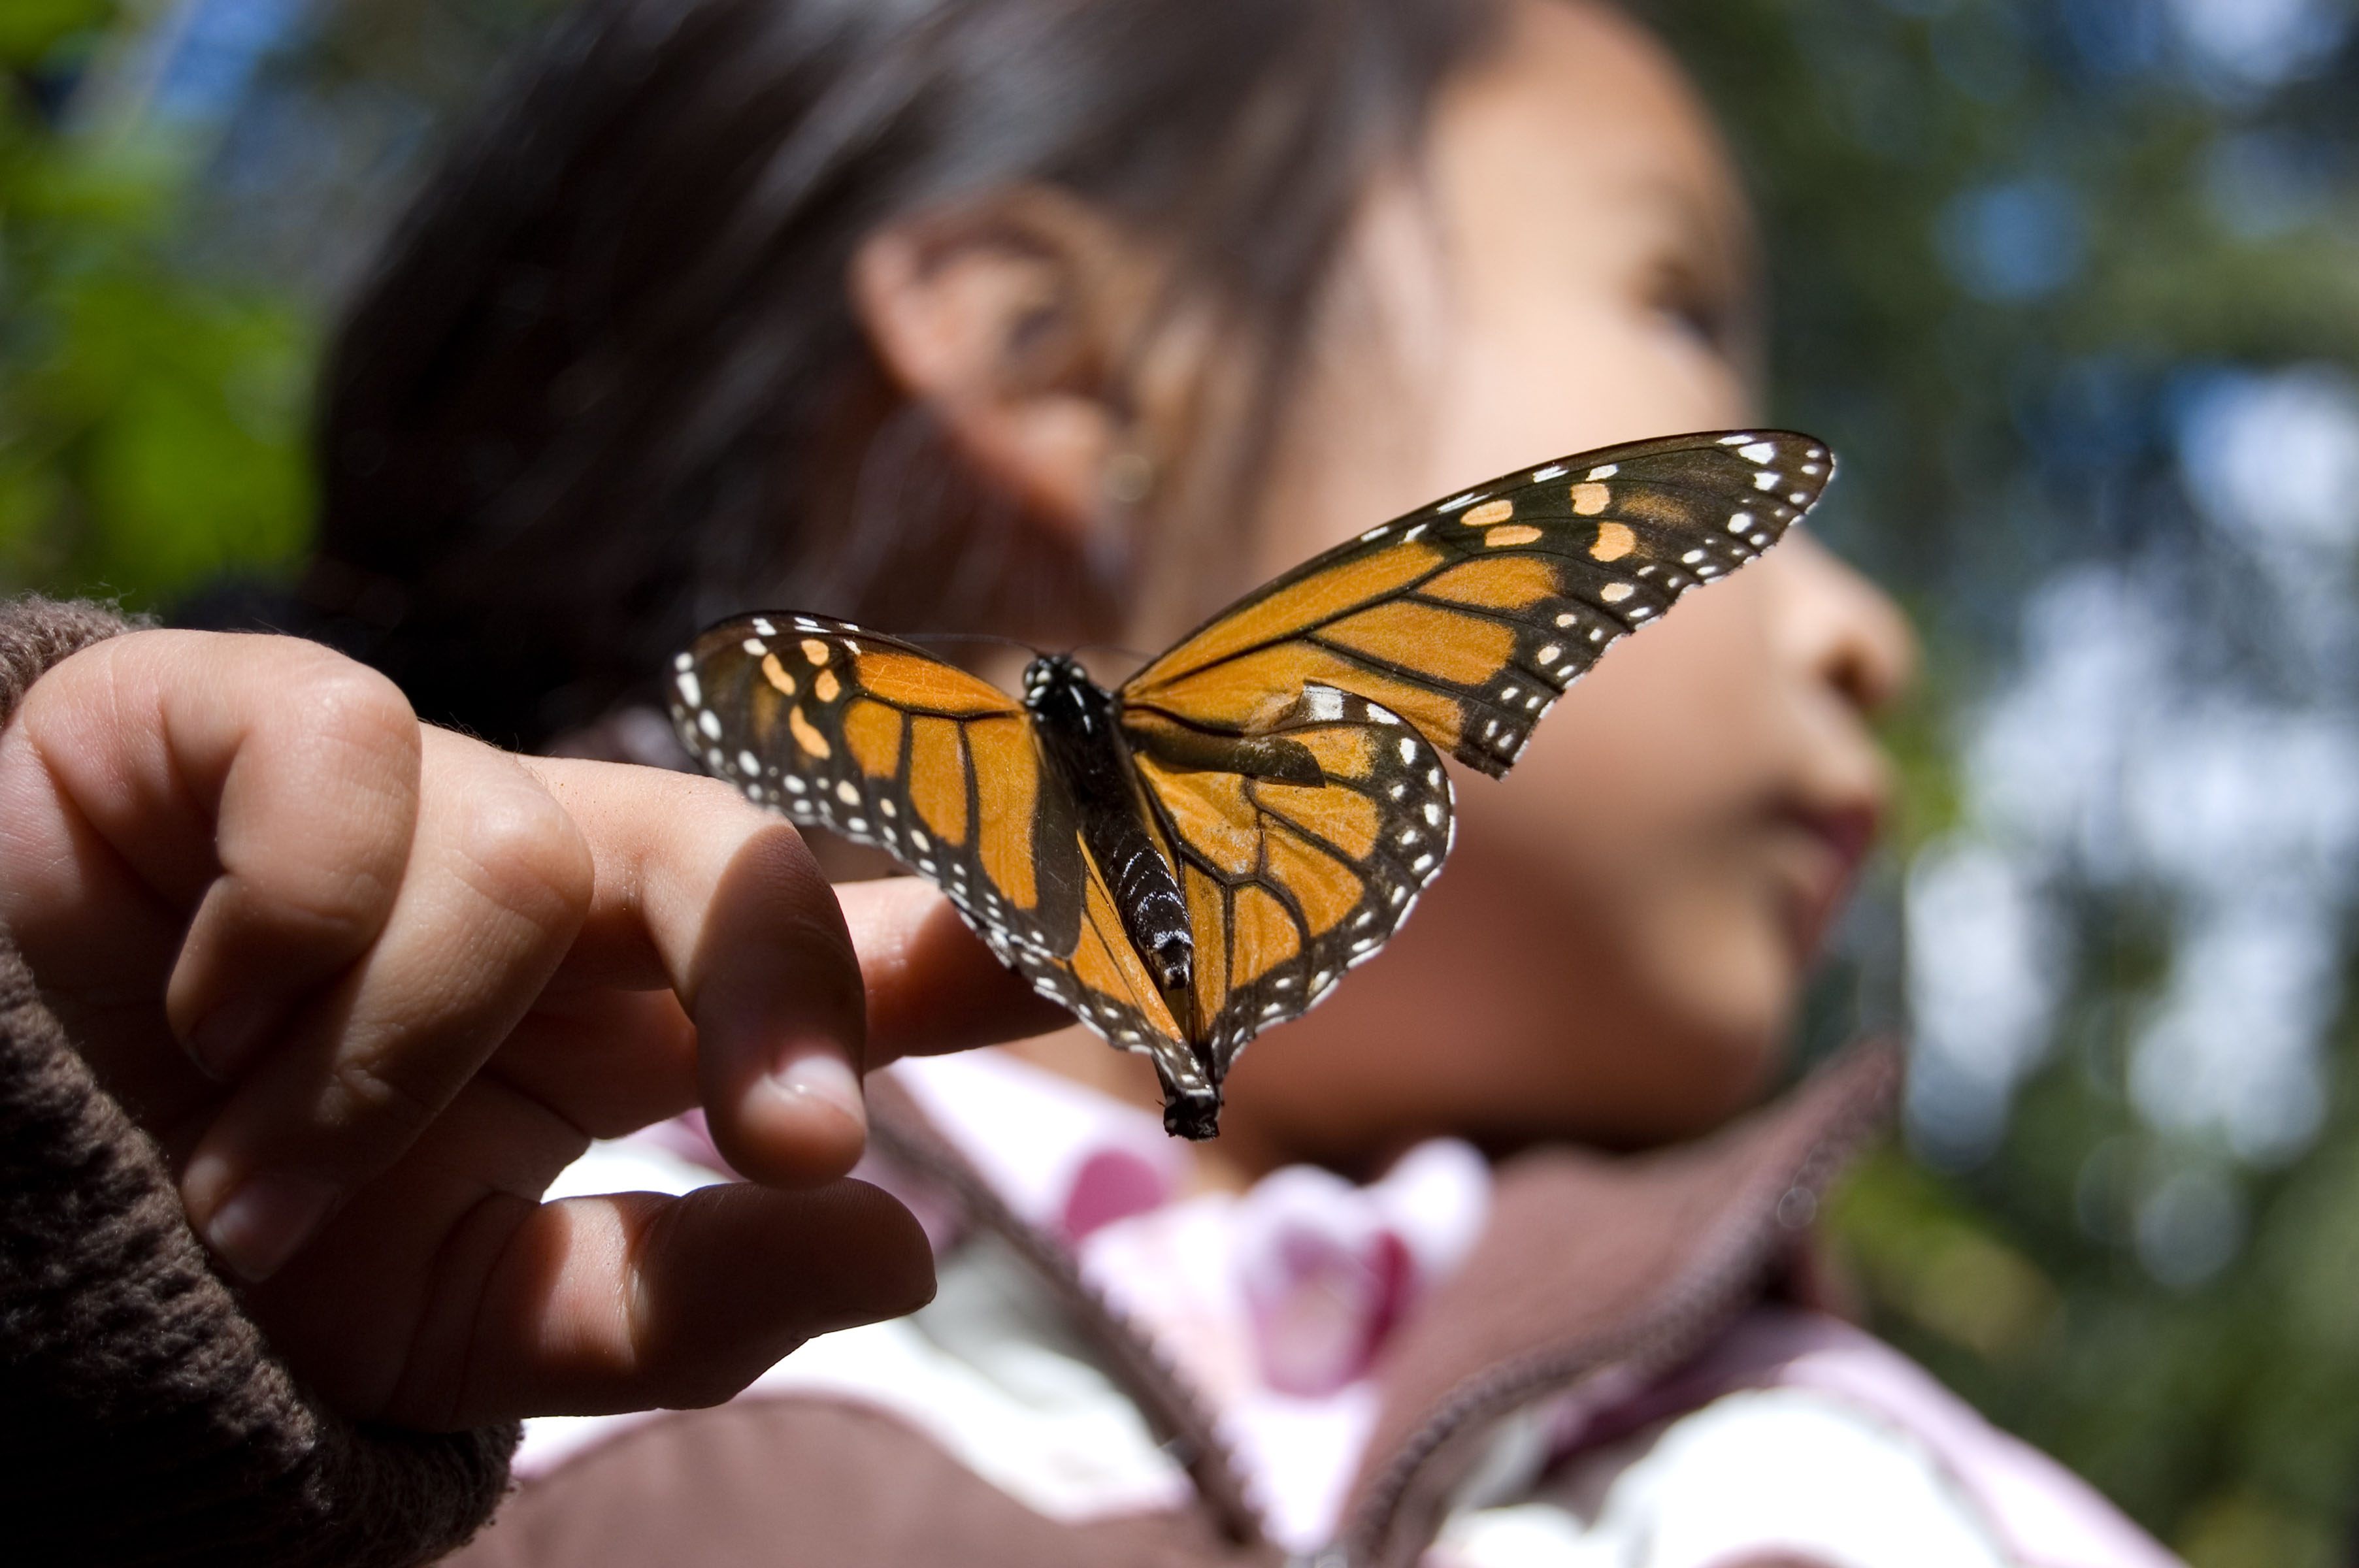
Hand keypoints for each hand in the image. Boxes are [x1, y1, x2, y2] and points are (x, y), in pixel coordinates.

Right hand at [0, 629, 1061, 1427]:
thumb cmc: (231, 1241)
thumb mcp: (457, 1323)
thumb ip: (669, 1303)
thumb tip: (906, 1251)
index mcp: (637, 1025)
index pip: (869, 952)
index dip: (1018, 915)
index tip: (1164, 925)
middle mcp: (558, 890)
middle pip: (751, 858)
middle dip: (791, 986)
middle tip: (796, 1144)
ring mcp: (421, 789)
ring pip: (523, 858)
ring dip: (383, 1073)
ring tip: (251, 1190)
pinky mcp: (256, 711)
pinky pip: (355, 759)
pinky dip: (285, 925)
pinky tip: (196, 1004)